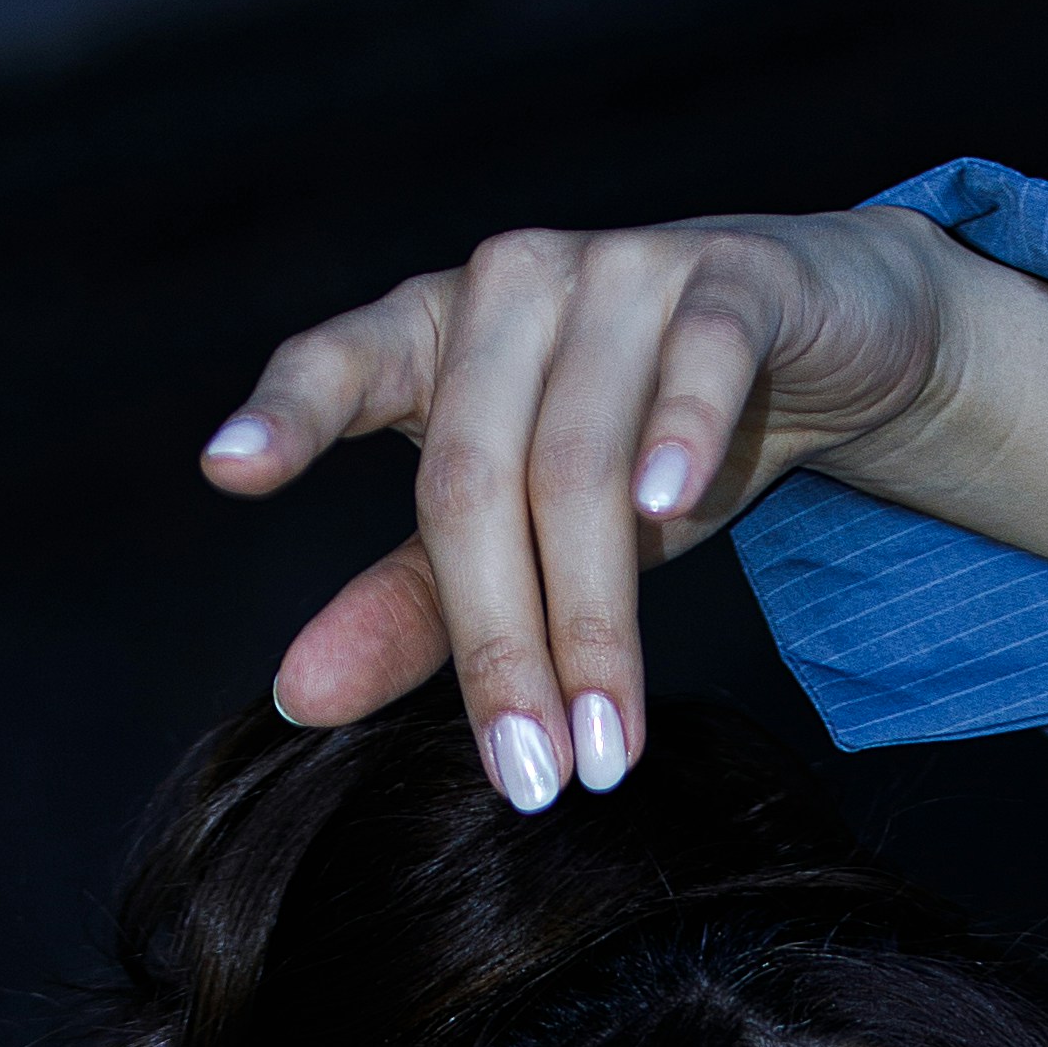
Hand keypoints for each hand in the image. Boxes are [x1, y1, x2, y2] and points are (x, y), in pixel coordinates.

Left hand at [198, 211, 960, 810]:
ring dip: (596, 619)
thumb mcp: (527, 537)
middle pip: (474, 477)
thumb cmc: (646, 443)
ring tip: (610, 743)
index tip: (227, 470)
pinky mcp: (731, 278)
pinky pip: (695, 359)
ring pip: (580, 456)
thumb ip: (417, 606)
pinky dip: (678, 436)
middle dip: (502, 645)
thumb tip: (297, 698)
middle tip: (531, 779)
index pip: (341, 362)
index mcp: (437, 334)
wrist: (819, 347)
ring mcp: (621, 267)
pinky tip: (668, 511)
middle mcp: (513, 285)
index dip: (288, 413)